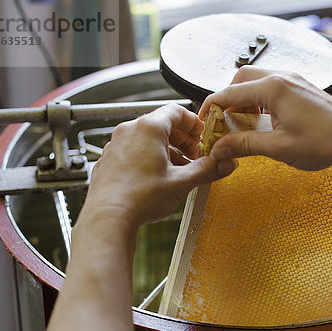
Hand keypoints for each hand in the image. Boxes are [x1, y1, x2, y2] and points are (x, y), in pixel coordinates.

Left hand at [84, 104, 236, 226]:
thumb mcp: (182, 182)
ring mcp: (116, 145)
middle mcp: (129, 131)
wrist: (108, 219)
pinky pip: (133, 150)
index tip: (202, 135)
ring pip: (147, 138)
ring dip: (167, 150)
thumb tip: (224, 164)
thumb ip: (207, 170)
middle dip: (182, 139)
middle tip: (194, 155)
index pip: (176, 111)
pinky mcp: (109, 160)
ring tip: (178, 170)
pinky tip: (157, 178)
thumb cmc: (139, 198)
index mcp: (148, 128)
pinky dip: (149, 158)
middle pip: (162, 124)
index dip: (194, 122)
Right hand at [199, 66, 331, 170]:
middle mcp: (283, 78)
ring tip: (244, 126)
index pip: (229, 93)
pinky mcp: (302, 88)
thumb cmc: (326, 141)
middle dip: (227, 101)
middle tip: (224, 124)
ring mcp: (294, 81)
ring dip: (245, 101)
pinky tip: (264, 122)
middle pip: (241, 80)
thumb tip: (220, 148)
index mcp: (273, 88)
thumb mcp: (278, 148)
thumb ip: (244, 145)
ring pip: (257, 82)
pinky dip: (261, 101)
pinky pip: (273, 87)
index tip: (205, 123)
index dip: (211, 109)